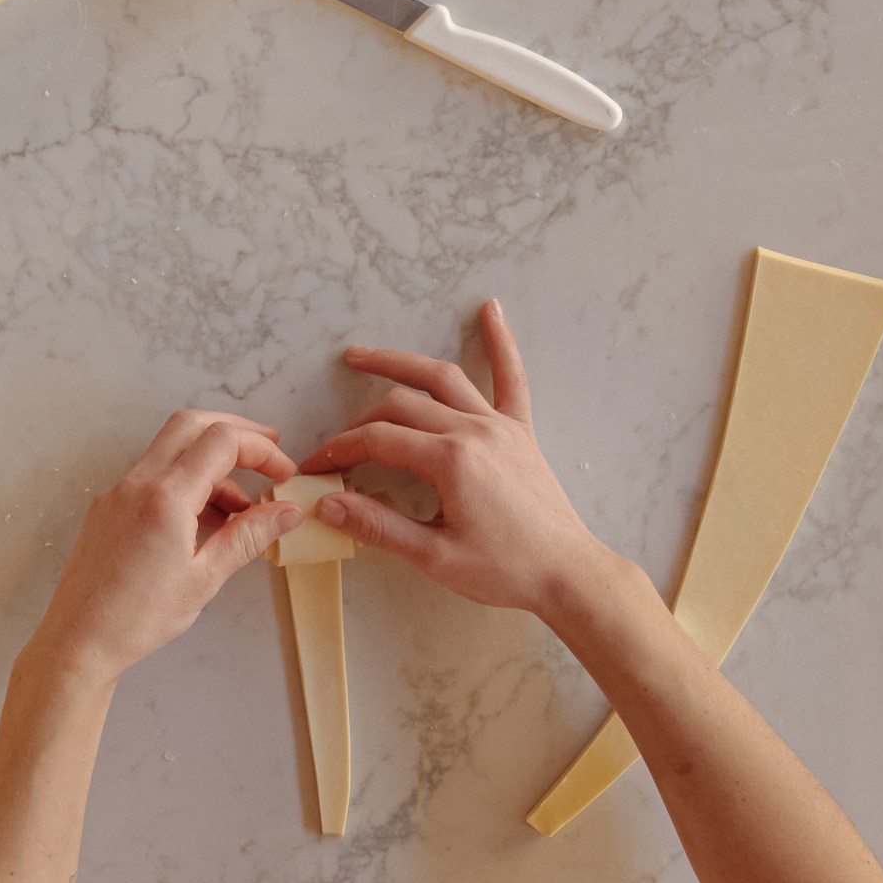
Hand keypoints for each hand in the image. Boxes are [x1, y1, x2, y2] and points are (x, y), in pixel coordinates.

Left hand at [27, 409, 299, 685]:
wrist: (78, 641)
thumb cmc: (136, 619)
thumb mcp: (205, 578)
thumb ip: (248, 537)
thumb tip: (286, 512)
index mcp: (165, 498)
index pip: (221, 441)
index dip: (261, 449)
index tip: (283, 472)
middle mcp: (137, 485)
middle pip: (192, 425)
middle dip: (235, 432)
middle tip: (267, 454)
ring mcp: (118, 494)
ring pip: (171, 451)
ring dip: (210, 463)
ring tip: (242, 507)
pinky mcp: (108, 509)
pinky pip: (153, 477)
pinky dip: (185, 482)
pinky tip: (205, 519)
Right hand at [298, 303, 617, 620]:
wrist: (566, 572)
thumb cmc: (505, 570)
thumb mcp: (434, 556)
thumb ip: (378, 525)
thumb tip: (328, 504)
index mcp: (452, 461)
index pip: (379, 440)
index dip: (340, 450)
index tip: (316, 467)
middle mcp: (475, 431)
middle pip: (402, 405)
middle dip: (360, 421)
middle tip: (335, 444)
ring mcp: (501, 426)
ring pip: (443, 378)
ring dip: (400, 362)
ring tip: (361, 356)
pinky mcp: (522, 431)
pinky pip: (512, 378)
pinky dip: (501, 342)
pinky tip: (491, 310)